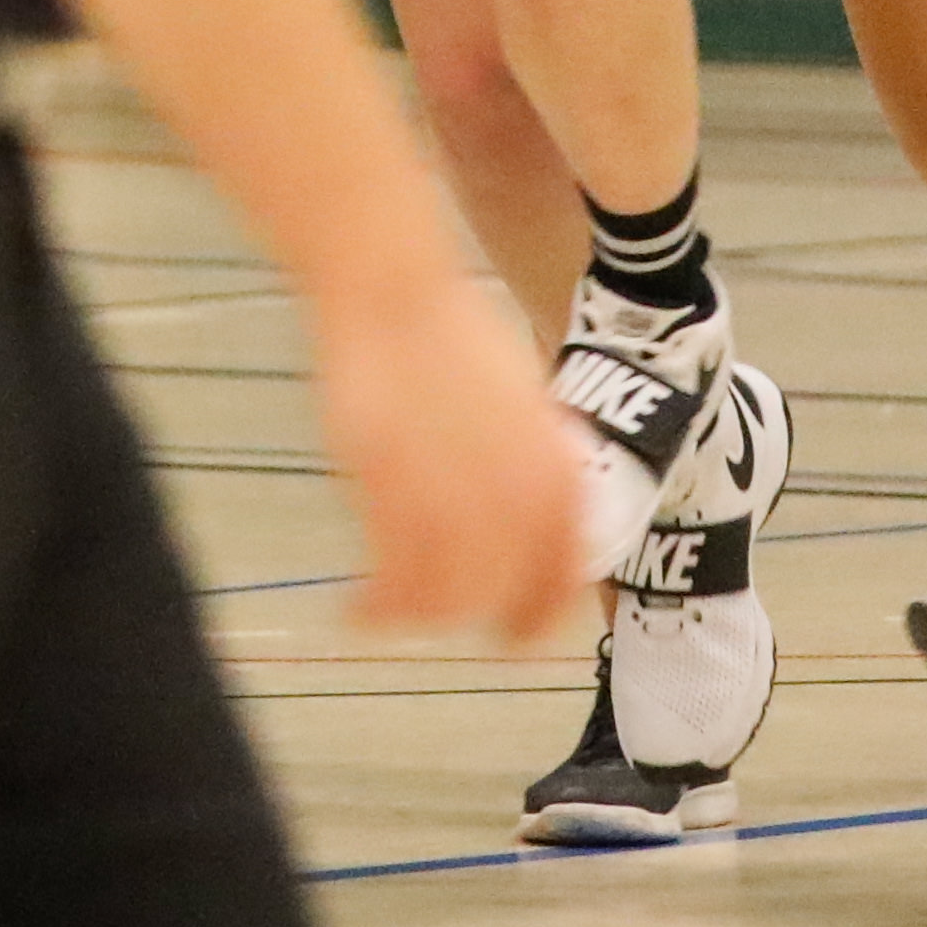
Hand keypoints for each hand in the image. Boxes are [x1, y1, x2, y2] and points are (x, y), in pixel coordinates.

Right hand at [308, 272, 585, 644]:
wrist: (395, 296)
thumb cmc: (457, 339)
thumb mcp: (528, 404)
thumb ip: (538, 470)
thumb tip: (540, 527)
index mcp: (557, 473)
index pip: (566, 576)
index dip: (543, 614)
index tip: (520, 631)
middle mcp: (519, 498)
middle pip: (505, 598)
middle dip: (475, 615)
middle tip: (446, 615)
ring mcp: (458, 502)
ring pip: (447, 603)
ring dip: (421, 618)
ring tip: (393, 611)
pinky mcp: (395, 500)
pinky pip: (393, 585)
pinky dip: (377, 608)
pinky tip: (360, 607)